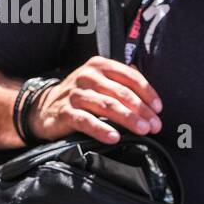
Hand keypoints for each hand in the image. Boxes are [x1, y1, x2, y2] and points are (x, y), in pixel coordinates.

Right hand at [29, 56, 163, 143]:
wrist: (45, 107)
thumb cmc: (82, 95)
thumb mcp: (101, 82)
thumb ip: (123, 83)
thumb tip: (152, 98)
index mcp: (100, 66)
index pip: (130, 77)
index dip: (147, 93)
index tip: (159, 109)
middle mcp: (88, 76)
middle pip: (121, 93)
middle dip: (142, 110)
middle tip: (155, 125)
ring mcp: (75, 94)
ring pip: (107, 106)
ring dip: (128, 119)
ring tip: (143, 130)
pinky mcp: (65, 111)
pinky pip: (86, 121)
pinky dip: (102, 130)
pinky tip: (114, 137)